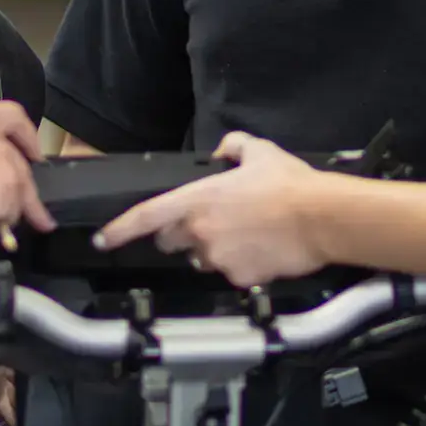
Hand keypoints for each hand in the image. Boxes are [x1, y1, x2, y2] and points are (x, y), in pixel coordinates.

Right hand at [0, 101, 53, 244]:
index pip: (11, 115)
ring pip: (20, 188)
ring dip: (12, 207)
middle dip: (22, 185)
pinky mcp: (8, 186)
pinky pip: (13, 211)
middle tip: (25, 205)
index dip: (27, 135)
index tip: (32, 152)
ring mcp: (2, 158)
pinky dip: (3, 223)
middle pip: (18, 159)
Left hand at [92, 132, 330, 286]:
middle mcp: (200, 232)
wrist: (322, 218)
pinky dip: (238, 264)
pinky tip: (260, 249)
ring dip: (210, 250)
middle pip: (171, 242)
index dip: (119, 229)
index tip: (103, 239)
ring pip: (200, 260)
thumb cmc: (289, 183)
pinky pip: (228, 274)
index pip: (145, 217)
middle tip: (208, 222)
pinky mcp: (239, 278)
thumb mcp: (259, 151)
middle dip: (180, 235)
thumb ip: (233, 147)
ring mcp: (218, 259)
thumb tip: (223, 151)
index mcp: (196, 200)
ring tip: (242, 234)